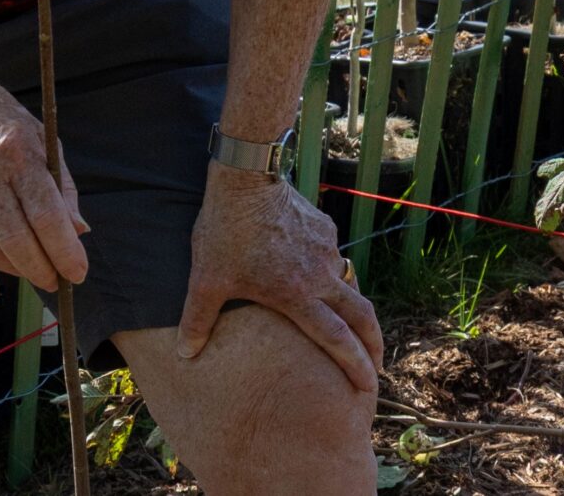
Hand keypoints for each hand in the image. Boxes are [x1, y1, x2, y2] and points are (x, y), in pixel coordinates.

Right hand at [0, 63, 88, 302]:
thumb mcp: (39, 137)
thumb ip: (61, 185)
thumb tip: (79, 231)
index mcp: (17, 150)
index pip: (46, 214)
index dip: (65, 251)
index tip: (78, 272)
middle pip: (16, 238)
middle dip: (41, 268)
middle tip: (55, 280)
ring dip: (12, 269)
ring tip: (30, 273)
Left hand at [177, 164, 382, 392]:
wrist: (247, 178)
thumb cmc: (226, 231)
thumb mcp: (207, 280)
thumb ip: (198, 320)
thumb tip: (185, 354)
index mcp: (297, 296)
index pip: (336, 339)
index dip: (354, 364)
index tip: (369, 384)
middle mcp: (321, 275)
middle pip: (361, 315)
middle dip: (373, 343)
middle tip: (378, 363)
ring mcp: (327, 249)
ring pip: (347, 284)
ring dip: (350, 306)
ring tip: (346, 321)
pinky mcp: (325, 227)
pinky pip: (332, 256)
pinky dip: (329, 272)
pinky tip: (313, 273)